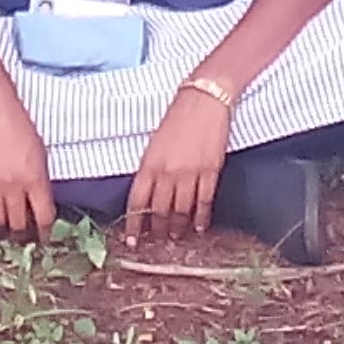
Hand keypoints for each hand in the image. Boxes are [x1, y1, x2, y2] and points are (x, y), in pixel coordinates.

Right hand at [0, 90, 57, 240]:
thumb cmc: (18, 120)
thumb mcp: (40, 149)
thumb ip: (39, 177)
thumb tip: (38, 198)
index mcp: (35, 178)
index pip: (43, 216)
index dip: (45, 232)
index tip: (44, 237)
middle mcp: (13, 186)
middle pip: (18, 224)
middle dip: (23, 235)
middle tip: (23, 238)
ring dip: (2, 228)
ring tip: (4, 230)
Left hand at [124, 85, 231, 243]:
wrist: (204, 101)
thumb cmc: (176, 118)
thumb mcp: (154, 143)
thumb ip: (150, 169)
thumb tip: (148, 195)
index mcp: (149, 164)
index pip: (137, 202)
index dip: (134, 225)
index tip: (133, 241)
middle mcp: (167, 172)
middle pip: (159, 211)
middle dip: (157, 230)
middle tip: (157, 242)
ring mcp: (190, 174)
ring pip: (181, 211)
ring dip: (178, 227)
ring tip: (176, 236)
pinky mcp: (210, 172)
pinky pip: (204, 202)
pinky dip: (202, 218)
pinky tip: (200, 227)